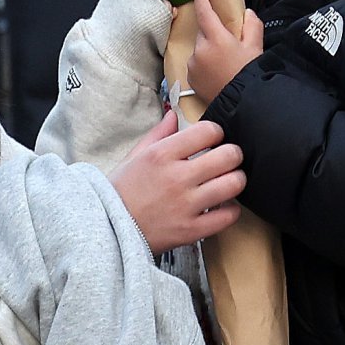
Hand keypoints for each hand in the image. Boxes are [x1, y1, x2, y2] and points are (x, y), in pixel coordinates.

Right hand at [109, 110, 243, 252]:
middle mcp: (177, 177)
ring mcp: (186, 205)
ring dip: (236, 180)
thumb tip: (174, 114)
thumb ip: (159, 133)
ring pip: (233, 184)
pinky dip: (231, 210)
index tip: (214, 140)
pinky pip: (228, 217)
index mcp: (162, 154)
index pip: (208, 131)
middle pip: (228, 155)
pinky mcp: (191, 230)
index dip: (216, 133)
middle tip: (228, 159)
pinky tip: (223, 206)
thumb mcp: (135, 155)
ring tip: (229, 181)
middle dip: (233, 154)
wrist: (108, 229)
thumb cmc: (121, 190)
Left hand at [186, 0, 263, 102]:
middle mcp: (200, 50)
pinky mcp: (190, 77)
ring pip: (199, 48)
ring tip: (224, 61)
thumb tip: (246, 13)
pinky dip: (203, 63)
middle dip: (213, 32)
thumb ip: (252, 24)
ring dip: (208, 49)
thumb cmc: (249, 74)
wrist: (242, 102)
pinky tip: (217, 71)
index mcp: (215, 38)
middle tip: (228, 42)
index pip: (203, 11)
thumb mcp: (256, 46)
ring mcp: (193, 64)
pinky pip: (195, 63)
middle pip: (203, 32)